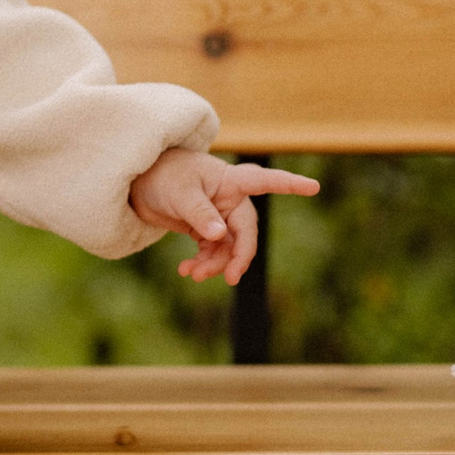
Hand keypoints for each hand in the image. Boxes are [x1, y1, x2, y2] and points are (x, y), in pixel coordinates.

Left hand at [127, 148, 319, 285]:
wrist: (140, 182)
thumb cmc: (164, 176)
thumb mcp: (180, 194)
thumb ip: (200, 214)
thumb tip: (220, 237)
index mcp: (231, 181)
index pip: (265, 181)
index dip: (290, 184)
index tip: (314, 187)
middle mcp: (230, 199)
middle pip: (245, 231)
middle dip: (238, 256)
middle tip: (229, 277)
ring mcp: (219, 216)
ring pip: (229, 247)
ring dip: (214, 264)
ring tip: (193, 275)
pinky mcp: (206, 230)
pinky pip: (213, 252)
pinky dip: (202, 264)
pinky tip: (186, 271)